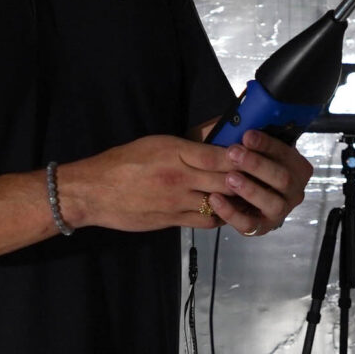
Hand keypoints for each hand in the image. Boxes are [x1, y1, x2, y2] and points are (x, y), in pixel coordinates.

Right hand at [56, 134, 252, 233]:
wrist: (94, 192)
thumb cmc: (122, 162)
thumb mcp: (155, 143)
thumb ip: (187, 143)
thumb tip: (214, 132)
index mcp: (174, 153)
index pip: (218, 155)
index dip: (240, 156)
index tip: (254, 153)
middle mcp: (179, 178)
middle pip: (224, 180)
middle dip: (245, 179)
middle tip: (261, 176)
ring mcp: (176, 202)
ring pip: (219, 203)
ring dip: (235, 200)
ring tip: (249, 195)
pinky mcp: (172, 221)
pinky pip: (205, 221)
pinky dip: (219, 216)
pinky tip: (226, 210)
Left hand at [207, 129, 312, 236]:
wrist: (246, 195)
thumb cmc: (250, 166)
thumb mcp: (252, 149)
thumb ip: (249, 140)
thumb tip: (238, 124)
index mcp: (297, 167)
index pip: (286, 153)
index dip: (267, 144)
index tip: (247, 135)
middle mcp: (294, 191)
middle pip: (283, 178)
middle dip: (257, 165)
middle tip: (234, 153)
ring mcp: (280, 212)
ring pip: (272, 203)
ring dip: (250, 189)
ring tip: (229, 178)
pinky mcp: (262, 228)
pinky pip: (249, 224)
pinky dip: (231, 213)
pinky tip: (215, 199)